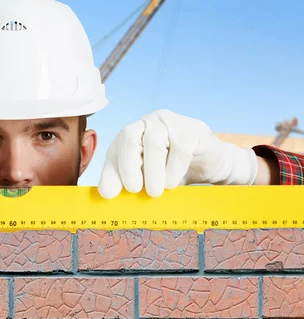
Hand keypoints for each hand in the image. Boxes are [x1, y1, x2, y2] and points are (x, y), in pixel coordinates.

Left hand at [98, 109, 257, 197]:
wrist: (211, 165)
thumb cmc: (173, 171)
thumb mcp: (149, 179)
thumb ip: (130, 183)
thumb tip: (107, 195)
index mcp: (132, 135)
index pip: (115, 149)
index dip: (110, 170)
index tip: (109, 194)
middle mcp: (147, 124)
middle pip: (129, 137)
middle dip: (128, 166)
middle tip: (134, 190)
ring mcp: (170, 123)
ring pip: (154, 143)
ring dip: (152, 172)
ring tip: (156, 192)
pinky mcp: (192, 129)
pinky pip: (180, 149)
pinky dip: (174, 170)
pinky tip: (173, 182)